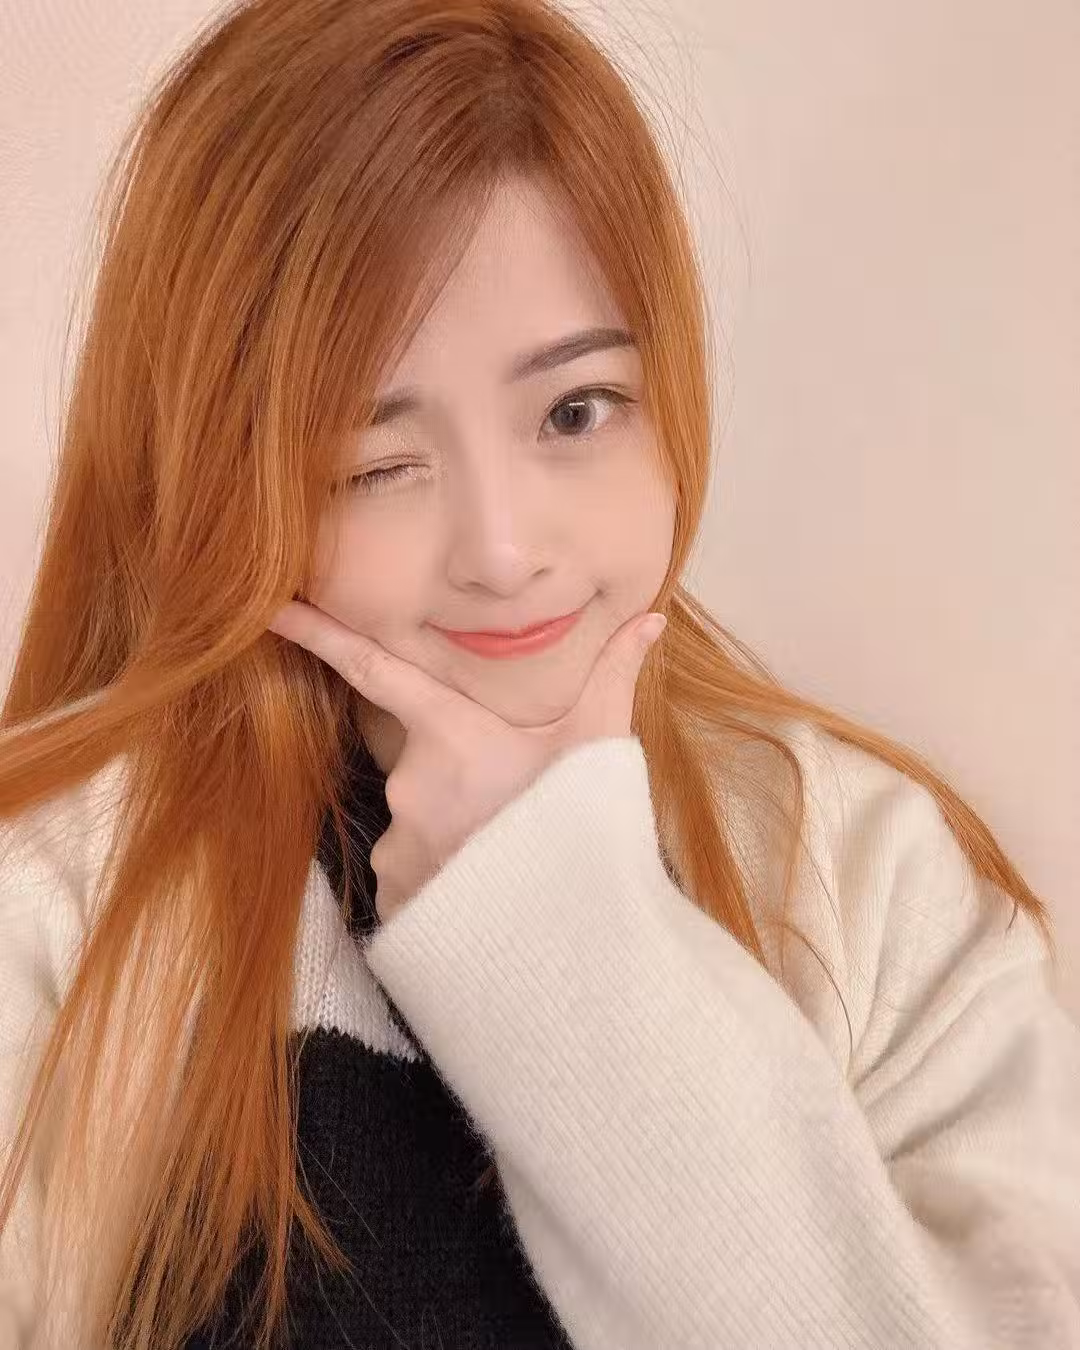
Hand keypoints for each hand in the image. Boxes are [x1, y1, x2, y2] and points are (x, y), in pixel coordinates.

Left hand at [267, 603, 666, 922]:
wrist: (573, 931)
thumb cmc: (584, 824)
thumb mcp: (601, 745)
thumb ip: (615, 676)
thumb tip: (650, 619)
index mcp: (450, 734)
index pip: (374, 671)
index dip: (322, 634)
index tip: (273, 607)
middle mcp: (409, 784)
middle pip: (420, 762)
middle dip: (459, 778)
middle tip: (512, 805)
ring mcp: (398, 843)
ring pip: (416, 820)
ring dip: (453, 831)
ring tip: (508, 857)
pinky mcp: (397, 896)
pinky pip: (411, 873)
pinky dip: (444, 876)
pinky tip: (487, 891)